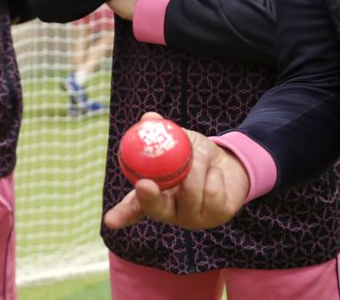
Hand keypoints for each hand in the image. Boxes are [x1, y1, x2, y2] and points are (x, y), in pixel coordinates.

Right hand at [103, 112, 249, 230]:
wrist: (229, 163)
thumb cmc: (197, 155)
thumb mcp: (180, 140)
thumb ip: (163, 134)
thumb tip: (148, 118)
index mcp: (156, 196)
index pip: (134, 208)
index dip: (122, 214)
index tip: (110, 220)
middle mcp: (171, 212)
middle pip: (156, 210)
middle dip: (149, 198)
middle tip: (144, 184)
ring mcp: (193, 218)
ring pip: (190, 193)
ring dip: (196, 165)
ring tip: (201, 155)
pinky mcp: (217, 217)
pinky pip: (212, 192)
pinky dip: (213, 173)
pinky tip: (215, 173)